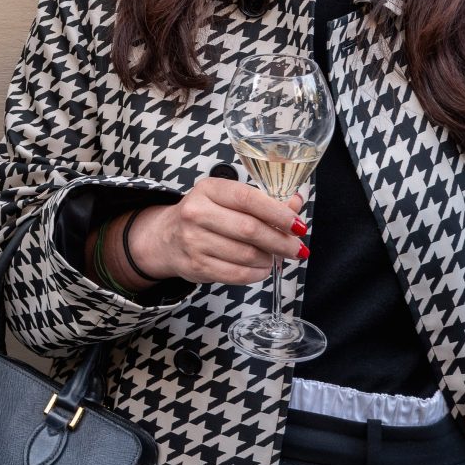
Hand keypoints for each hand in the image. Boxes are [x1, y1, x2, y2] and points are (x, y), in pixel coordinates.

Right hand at [128, 179, 306, 285]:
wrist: (166, 238)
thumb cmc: (204, 216)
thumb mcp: (227, 199)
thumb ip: (263, 201)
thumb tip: (296, 205)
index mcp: (208, 189)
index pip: (248, 198)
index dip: (278, 213)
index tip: (298, 225)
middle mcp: (197, 213)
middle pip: (250, 229)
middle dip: (281, 241)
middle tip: (296, 248)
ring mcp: (194, 241)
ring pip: (246, 255)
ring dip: (269, 259)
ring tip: (274, 256)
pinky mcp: (196, 266)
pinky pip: (238, 274)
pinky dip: (257, 274)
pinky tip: (261, 268)